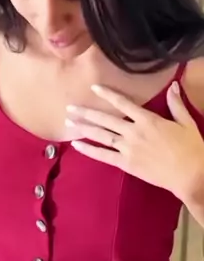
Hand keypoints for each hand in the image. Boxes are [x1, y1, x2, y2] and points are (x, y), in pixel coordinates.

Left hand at [65, 81, 203, 201]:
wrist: (190, 175)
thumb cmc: (191, 148)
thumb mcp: (186, 122)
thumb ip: (176, 103)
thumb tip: (172, 86)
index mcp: (148, 120)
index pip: (123, 103)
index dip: (107, 94)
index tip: (93, 88)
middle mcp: (134, 131)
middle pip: (105, 119)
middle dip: (86, 112)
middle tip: (69, 107)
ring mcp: (128, 148)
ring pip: (101, 135)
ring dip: (84, 128)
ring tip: (68, 122)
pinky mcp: (126, 164)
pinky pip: (104, 155)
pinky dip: (89, 150)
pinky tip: (76, 145)